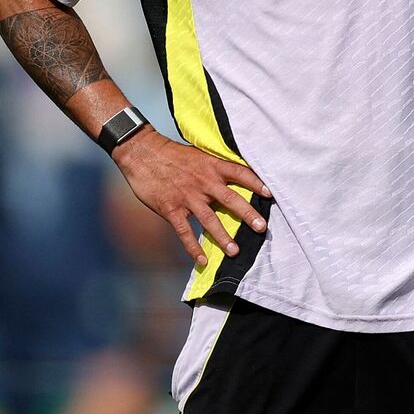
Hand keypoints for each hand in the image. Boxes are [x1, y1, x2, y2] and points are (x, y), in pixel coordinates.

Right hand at [111, 128, 270, 265]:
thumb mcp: (199, 155)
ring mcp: (187, 197)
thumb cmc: (172, 154)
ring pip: (210, 219)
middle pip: (231, 200)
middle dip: (248, 215)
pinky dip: (193, 247)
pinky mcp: (171, 208)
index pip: (241, 174)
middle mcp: (204, 182)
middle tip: (262, 229)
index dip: (257, 183)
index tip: (270, 194)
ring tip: (235, 251)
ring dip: (223, 237)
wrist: (143, 153)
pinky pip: (184, 231)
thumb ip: (215, 168)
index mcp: (212, 166)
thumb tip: (234, 178)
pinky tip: (202, 260)